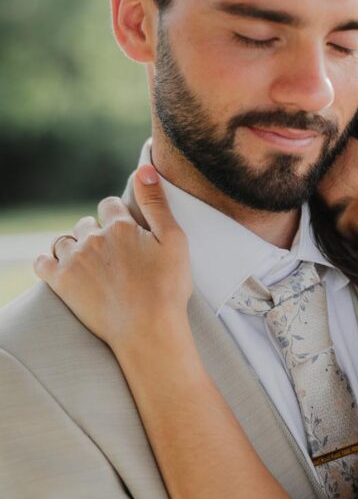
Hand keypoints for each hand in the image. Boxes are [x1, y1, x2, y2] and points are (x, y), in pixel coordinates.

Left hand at [34, 166, 192, 353]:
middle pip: (86, 223)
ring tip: (88, 266)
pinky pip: (41, 262)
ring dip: (73, 248)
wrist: (148, 330)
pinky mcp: (61, 282)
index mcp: (121, 226)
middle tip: (110, 256)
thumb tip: (143, 167)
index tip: (125, 233)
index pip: (109, 205)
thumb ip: (156, 202)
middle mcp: (93, 238)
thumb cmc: (167, 289)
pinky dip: (48, 262)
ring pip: (64, 241)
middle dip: (95, 234)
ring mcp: (75, 260)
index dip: (117, 217)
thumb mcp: (175, 241)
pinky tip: (59, 269)